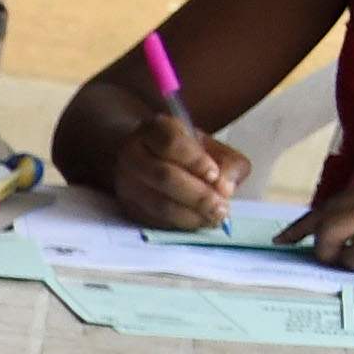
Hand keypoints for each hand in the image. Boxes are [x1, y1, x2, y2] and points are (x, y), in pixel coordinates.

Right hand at [105, 109, 246, 230]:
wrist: (149, 159)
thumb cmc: (186, 152)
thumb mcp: (211, 147)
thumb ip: (227, 162)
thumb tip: (225, 189)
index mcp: (155, 130)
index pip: (171, 143)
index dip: (194, 161)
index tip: (214, 175)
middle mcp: (133, 154)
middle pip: (163, 176)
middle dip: (197, 195)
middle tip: (221, 208)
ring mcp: (126, 183)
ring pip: (157, 202)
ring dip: (190, 214)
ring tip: (214, 218)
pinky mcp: (128, 206)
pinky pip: (155, 220)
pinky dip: (180, 224)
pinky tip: (199, 222)